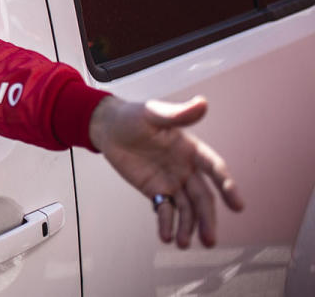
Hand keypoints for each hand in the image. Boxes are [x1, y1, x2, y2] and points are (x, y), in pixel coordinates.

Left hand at [88, 96, 243, 248]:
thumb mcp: (153, 113)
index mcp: (191, 149)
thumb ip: (177, 114)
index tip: (237, 204)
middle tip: (210, 240)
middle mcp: (186, 168)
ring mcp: (172, 181)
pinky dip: (166, 223)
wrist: (108, 128)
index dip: (226, 185)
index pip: (214, 168)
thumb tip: (202, 103)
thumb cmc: (133, 116)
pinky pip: (165, 210)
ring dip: (187, 226)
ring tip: (183, 243)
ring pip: (186, 208)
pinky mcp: (155, 190)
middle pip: (202, 198)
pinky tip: (166, 236)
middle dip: (207, 219)